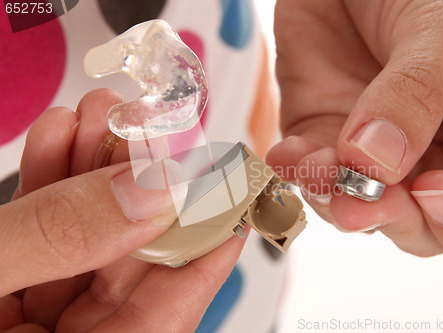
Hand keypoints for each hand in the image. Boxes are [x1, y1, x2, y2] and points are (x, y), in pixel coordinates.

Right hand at [0, 89, 246, 331]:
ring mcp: (31, 310)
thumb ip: (61, 235)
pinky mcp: (11, 278)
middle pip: (126, 264)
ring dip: (94, 169)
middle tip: (151, 135)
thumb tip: (151, 191)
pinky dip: (52, 181)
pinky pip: (46, 231)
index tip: (231, 203)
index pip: (166, 317)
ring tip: (103, 118)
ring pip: (88, 237)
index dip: (206, 257)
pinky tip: (61, 137)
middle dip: (139, 187)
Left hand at [267, 0, 442, 276]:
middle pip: (423, 229)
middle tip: (364, 198)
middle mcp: (432, 159)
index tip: (437, 193)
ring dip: (335, 201)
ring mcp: (372, 157)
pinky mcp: (322, 141)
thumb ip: (415, 97)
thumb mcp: (440, 33)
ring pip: (360, 212)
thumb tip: (376, 162)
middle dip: (393, 220)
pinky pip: (308, 177)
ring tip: (319, 168)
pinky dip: (296, 172)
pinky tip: (289, 153)